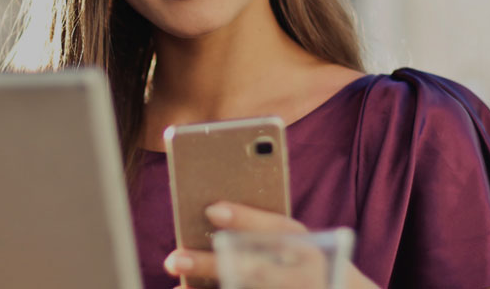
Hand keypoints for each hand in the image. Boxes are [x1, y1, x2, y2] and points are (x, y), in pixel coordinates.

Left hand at [164, 201, 378, 288]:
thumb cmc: (311, 269)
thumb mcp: (302, 248)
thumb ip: (266, 234)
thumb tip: (213, 215)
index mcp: (314, 252)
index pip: (281, 231)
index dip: (247, 218)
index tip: (212, 209)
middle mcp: (306, 279)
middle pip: (255, 271)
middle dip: (213, 265)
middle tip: (174, 258)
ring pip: (250, 288)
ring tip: (177, 284)